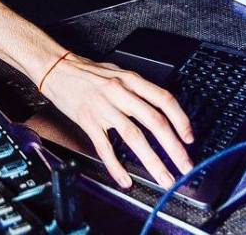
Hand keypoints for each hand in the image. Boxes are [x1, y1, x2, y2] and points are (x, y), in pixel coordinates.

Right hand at [39, 53, 194, 189]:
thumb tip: (161, 109)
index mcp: (130, 79)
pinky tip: (124, 179)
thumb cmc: (86, 71)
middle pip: (154, 121)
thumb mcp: (117, 72)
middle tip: (185, 166)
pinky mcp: (87, 120)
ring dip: (153, 161)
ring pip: (134, 137)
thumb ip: (138, 89)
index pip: (163, 100)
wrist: (55, 67)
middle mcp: (119, 92)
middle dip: (174, 148)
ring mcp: (103, 107)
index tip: (189, 139)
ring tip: (164, 178)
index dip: (181, 120)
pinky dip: (116, 166)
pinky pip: (104, 147)